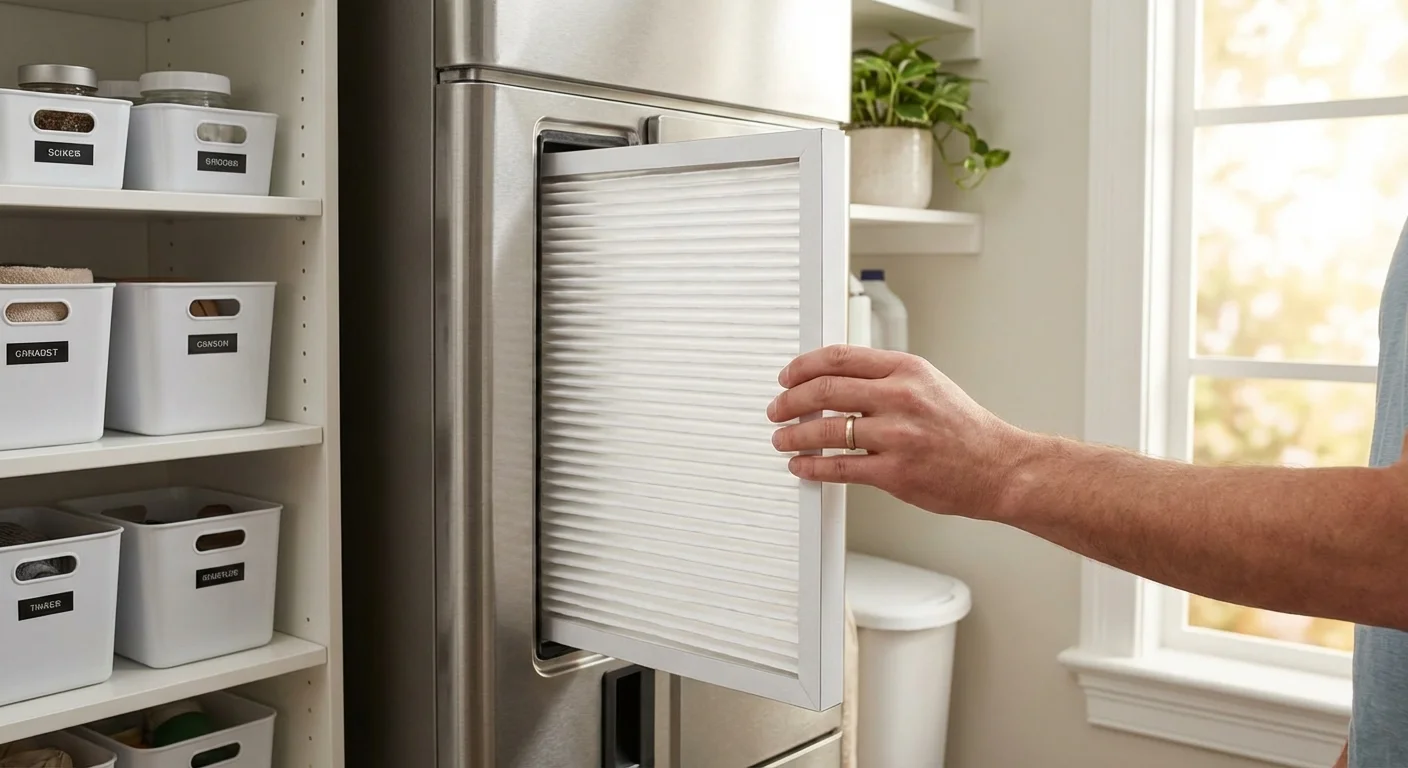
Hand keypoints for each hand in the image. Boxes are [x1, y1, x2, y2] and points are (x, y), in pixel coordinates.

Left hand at [767, 345, 1028, 518]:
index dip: (803, 366)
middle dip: (789, 400)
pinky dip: (812, 466)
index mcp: (907, 370)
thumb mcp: (928, 384)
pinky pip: (840, 467)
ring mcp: (897, 436)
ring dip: (794, 435)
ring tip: (782, 439)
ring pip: (826, 429)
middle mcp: (901, 397)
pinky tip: (802, 465)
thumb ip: (885, 379)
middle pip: (824, 390)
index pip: (839, 357)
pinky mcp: (895, 472)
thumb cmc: (965, 429)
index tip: (787, 376)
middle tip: (777, 409)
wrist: (1000, 467)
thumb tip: (835, 380)